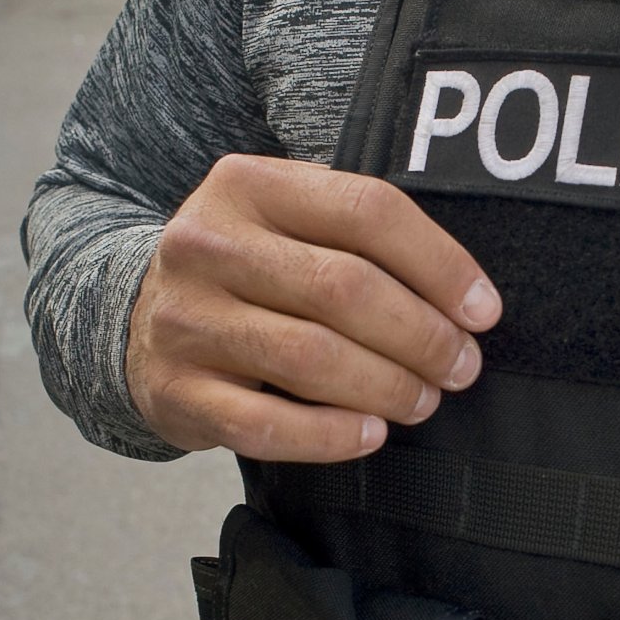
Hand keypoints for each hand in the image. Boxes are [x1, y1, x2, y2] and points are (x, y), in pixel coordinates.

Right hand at [128, 154, 500, 460]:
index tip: (484, 311)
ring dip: (386, 386)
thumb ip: (355, 234)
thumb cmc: (245, 272)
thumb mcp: (284, 222)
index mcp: (248, 184)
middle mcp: (207, 242)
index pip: (367, 210)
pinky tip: (370, 434)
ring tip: (423, 401)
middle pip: (344, 287)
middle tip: (460, 366)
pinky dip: (330, 435)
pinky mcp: (174, 389)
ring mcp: (185, 319)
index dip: (440, 264)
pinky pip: (266, 424)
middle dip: (421, 335)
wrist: (135, 320)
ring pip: (311, 357)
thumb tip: (468, 300)